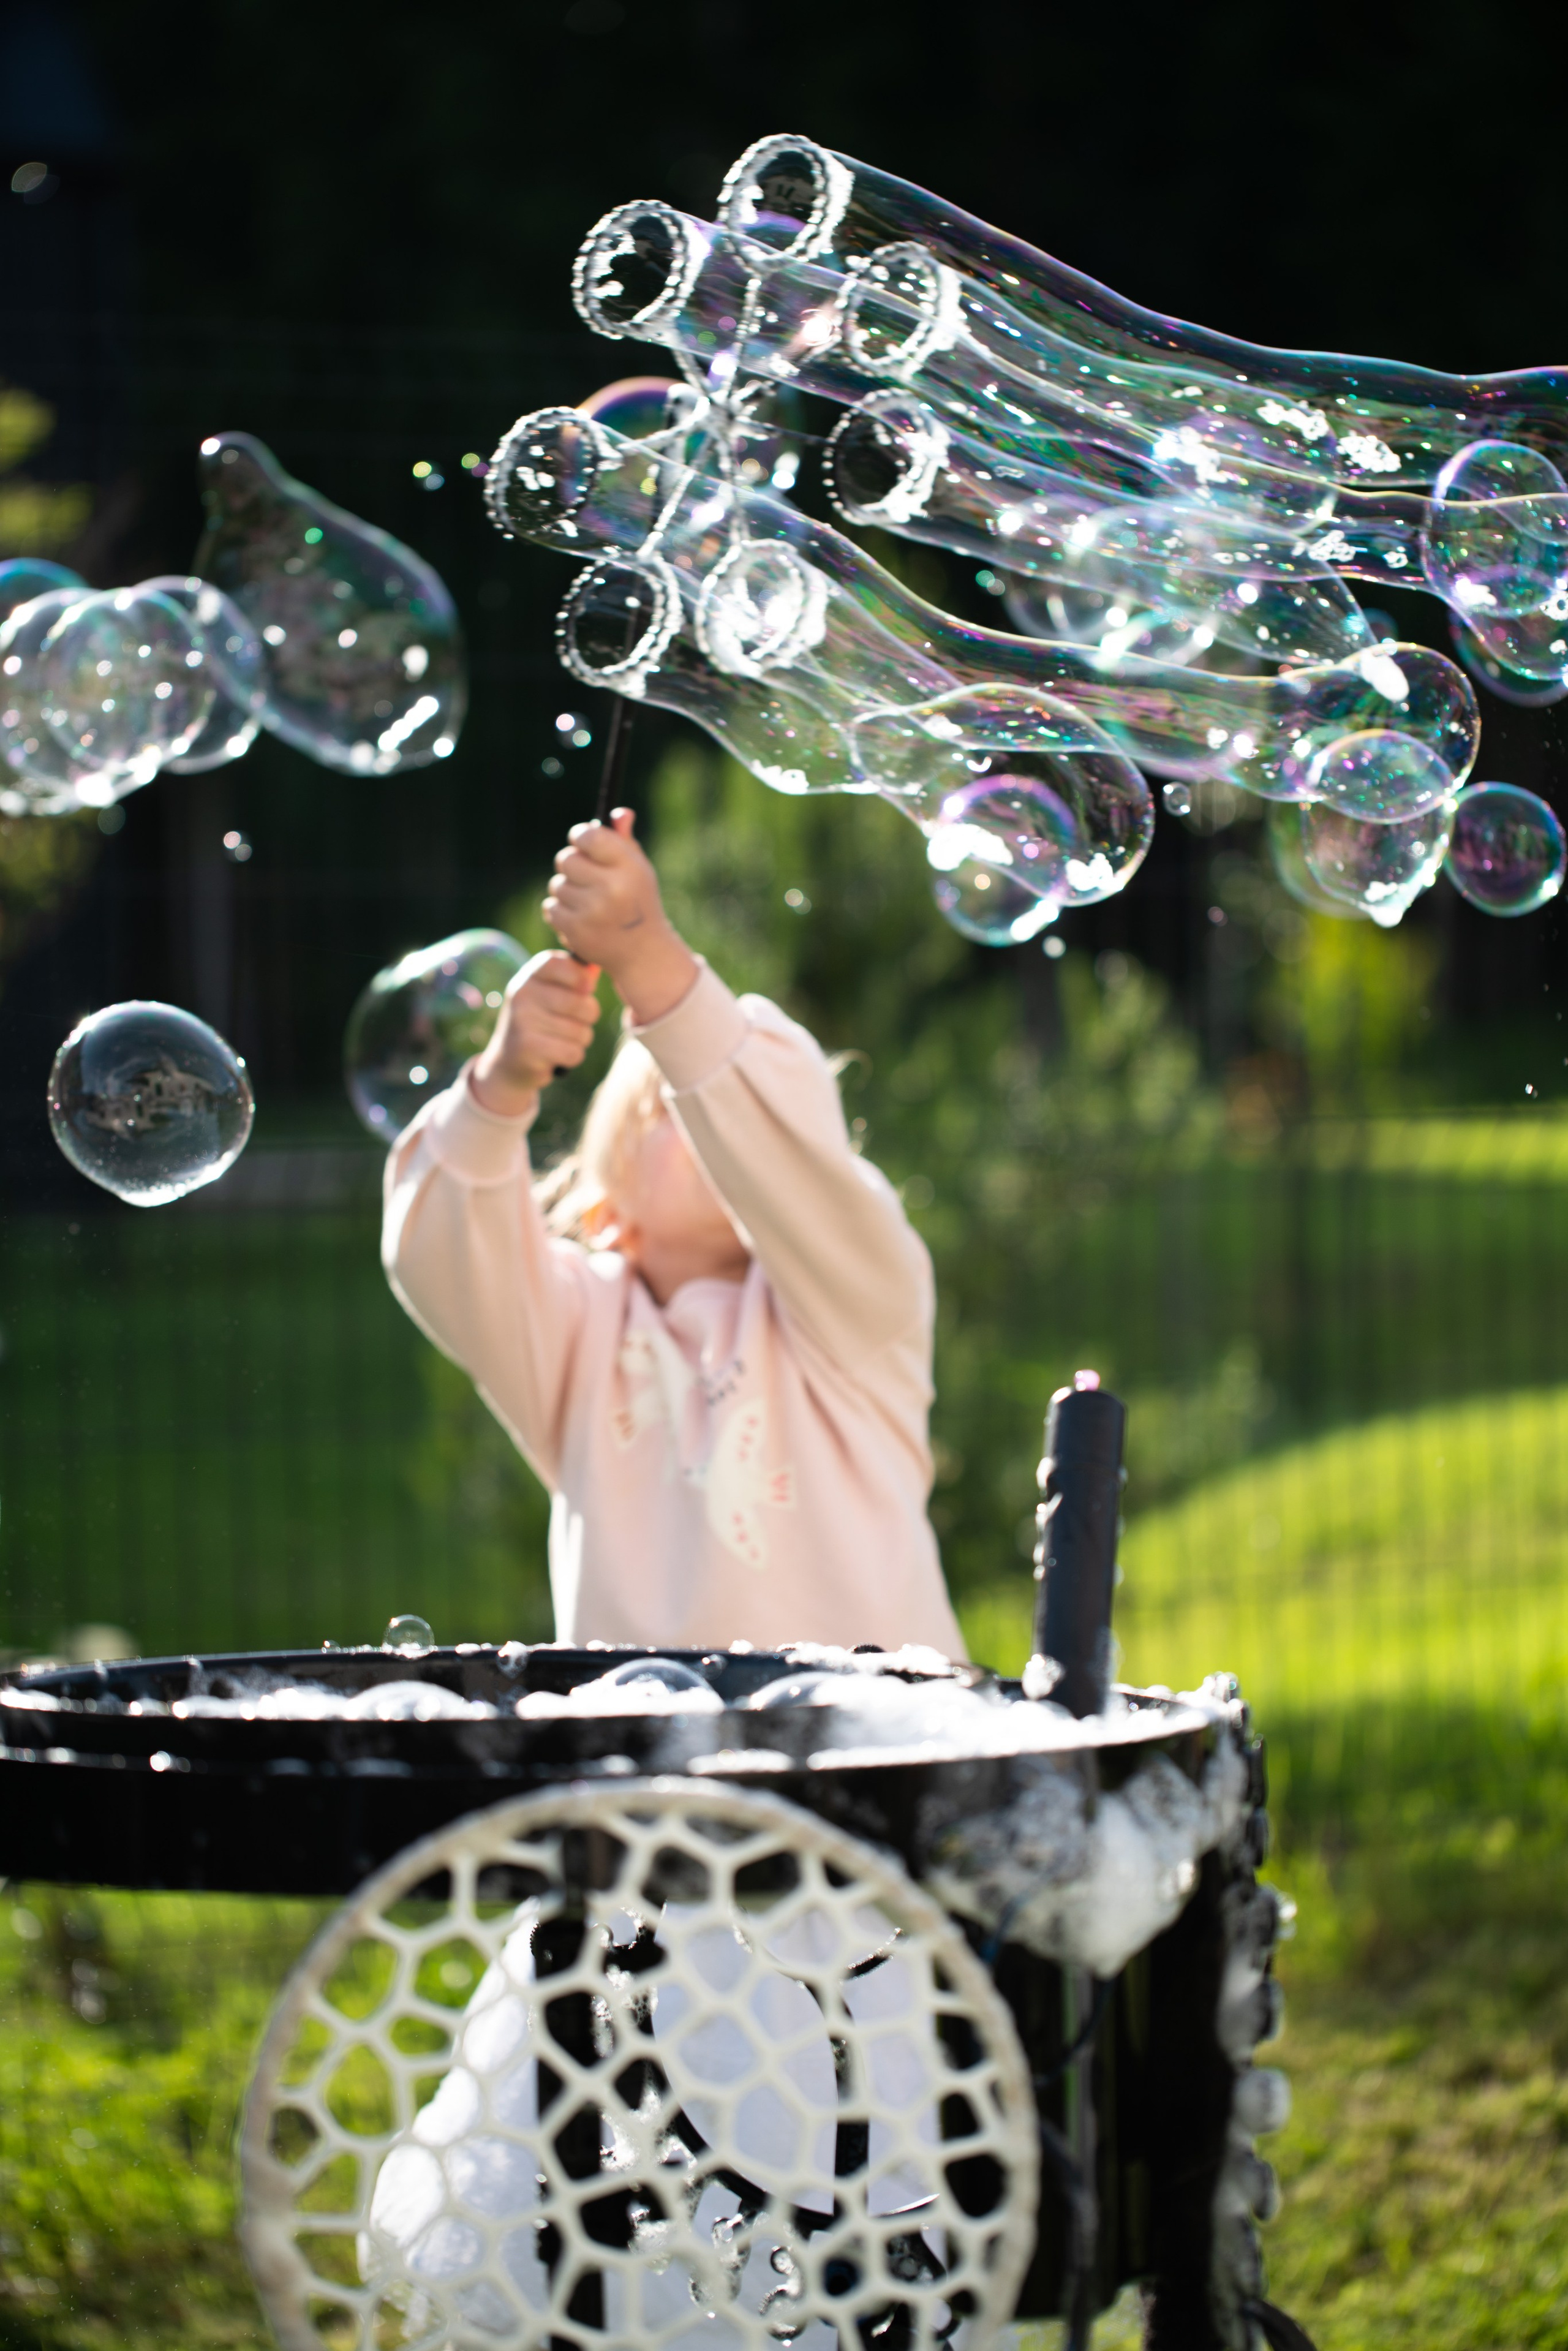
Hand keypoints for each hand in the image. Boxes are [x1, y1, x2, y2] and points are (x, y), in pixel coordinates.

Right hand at [469, 950, 601, 1115]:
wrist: (509, 1062)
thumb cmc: (542, 1023)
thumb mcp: (552, 994)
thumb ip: (575, 980)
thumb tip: (595, 971)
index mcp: (530, 976)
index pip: (561, 963)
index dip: (582, 977)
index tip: (586, 989)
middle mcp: (522, 994)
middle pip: (581, 1003)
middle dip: (588, 1018)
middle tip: (570, 1023)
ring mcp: (522, 1020)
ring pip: (581, 1032)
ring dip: (579, 1041)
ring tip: (559, 1040)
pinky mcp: (527, 1048)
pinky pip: (573, 1052)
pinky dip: (572, 1057)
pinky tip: (556, 1056)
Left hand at [543, 809, 697, 1023]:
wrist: (642, 953)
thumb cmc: (639, 902)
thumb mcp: (639, 870)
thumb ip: (624, 841)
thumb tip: (619, 812)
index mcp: (629, 867)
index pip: (588, 835)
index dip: (580, 836)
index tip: (583, 843)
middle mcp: (611, 888)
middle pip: (566, 858)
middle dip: (572, 865)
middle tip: (586, 876)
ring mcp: (592, 911)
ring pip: (557, 885)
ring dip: (567, 890)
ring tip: (588, 902)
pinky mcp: (575, 930)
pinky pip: (551, 907)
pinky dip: (561, 911)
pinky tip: (580, 918)